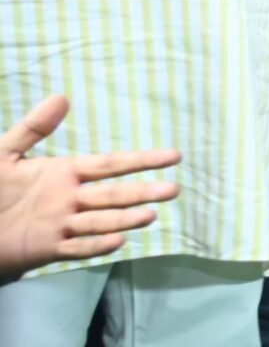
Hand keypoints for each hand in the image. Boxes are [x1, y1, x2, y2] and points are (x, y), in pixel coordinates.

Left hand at [0, 97, 180, 281]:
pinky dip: (96, 246)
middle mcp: (70, 199)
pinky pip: (77, 248)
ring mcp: (62, 225)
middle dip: (143, 192)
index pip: (110, 165)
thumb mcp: (4, 153)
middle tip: (173, 190)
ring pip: (101, 221)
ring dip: (125, 219)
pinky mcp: (48, 249)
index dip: (142, 160)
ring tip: (150, 215)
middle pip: (114, 195)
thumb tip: (62, 97)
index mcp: (65, 173)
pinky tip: (118, 241)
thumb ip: (33, 128)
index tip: (173, 156)